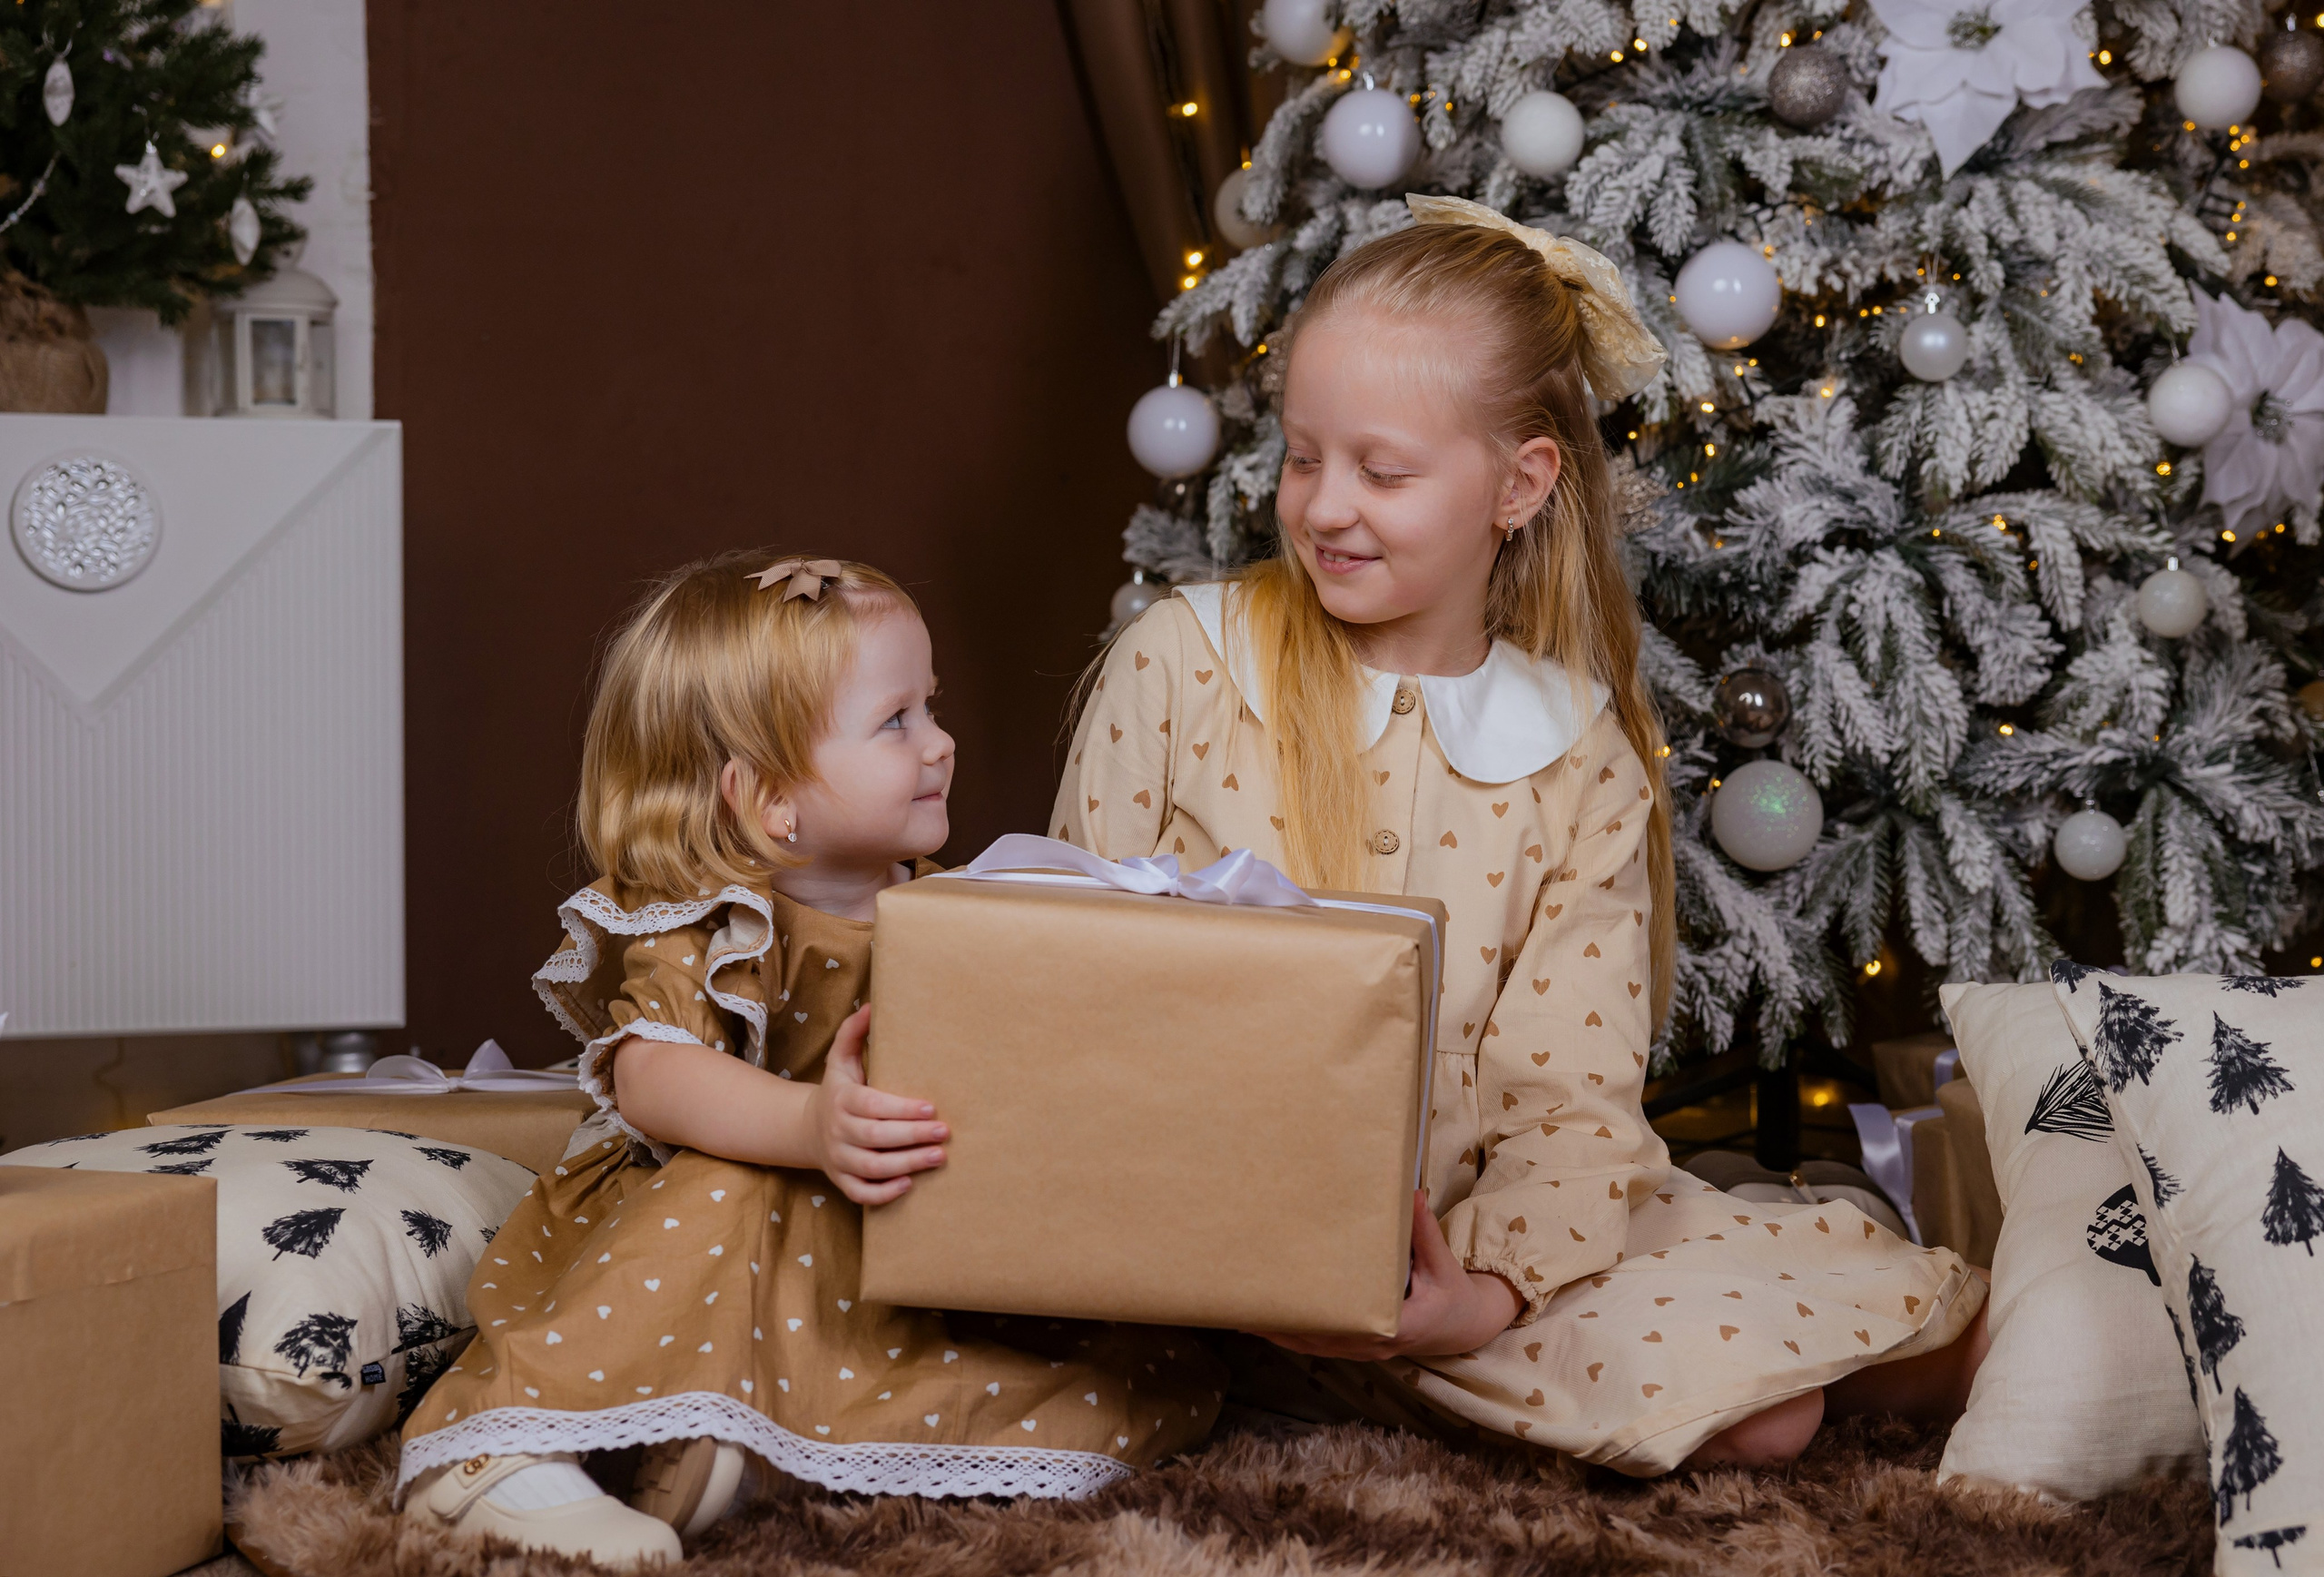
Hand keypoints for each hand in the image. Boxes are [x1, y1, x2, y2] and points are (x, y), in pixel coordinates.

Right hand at [809, 1005, 947, 1205]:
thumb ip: (853, 1033)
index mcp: (842, 1100)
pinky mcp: (841, 1181)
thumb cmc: (838, 1090)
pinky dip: (884, 1193)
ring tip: (939, 1157)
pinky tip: (910, 1184)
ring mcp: (838, 1159)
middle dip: (913, 1136)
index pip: (873, 1106)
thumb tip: (872, 1005)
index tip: (931, 1107)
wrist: (807, 1129)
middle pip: (876, 1138)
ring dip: (907, 1164)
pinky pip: (861, 1193)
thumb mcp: (841, 1060)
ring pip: (872, 1167)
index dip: (902, 1109)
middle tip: (945, 1133)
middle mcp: (838, 1131)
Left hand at [1254, 1191, 1523, 1360]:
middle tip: (1248, 1302)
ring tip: (1244, 1315)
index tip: (1288, 1301)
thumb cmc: (1451, 1293)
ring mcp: (1363, 1349)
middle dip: (1284, 1323)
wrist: (1462, 1326)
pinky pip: (1318, 1345)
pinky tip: (1264, 1325)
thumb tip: (1412, 1193)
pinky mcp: (1356, 1347)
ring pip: (1314, 1345)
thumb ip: (1424, 1232)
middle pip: (1321, 1336)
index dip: (1317, 1318)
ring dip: (1281, 1332)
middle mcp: (1374, 1344)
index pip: (1352, 1323)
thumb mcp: (1442, 1263)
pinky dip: (1291, 1336)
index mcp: (1398, 1325)